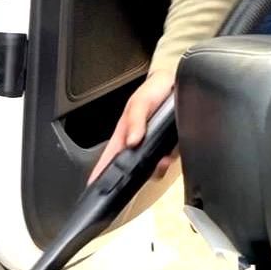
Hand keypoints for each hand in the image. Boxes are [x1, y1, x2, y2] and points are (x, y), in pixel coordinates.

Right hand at [87, 69, 175, 183]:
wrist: (176, 84)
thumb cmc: (152, 90)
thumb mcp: (140, 102)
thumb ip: (136, 120)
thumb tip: (132, 141)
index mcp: (124, 133)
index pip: (110, 156)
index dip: (101, 172)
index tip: (94, 185)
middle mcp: (138, 143)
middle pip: (131, 168)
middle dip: (136, 174)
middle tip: (142, 171)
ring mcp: (154, 147)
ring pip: (151, 169)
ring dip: (156, 168)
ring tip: (162, 159)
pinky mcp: (170, 149)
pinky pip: (167, 162)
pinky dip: (169, 161)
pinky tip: (171, 154)